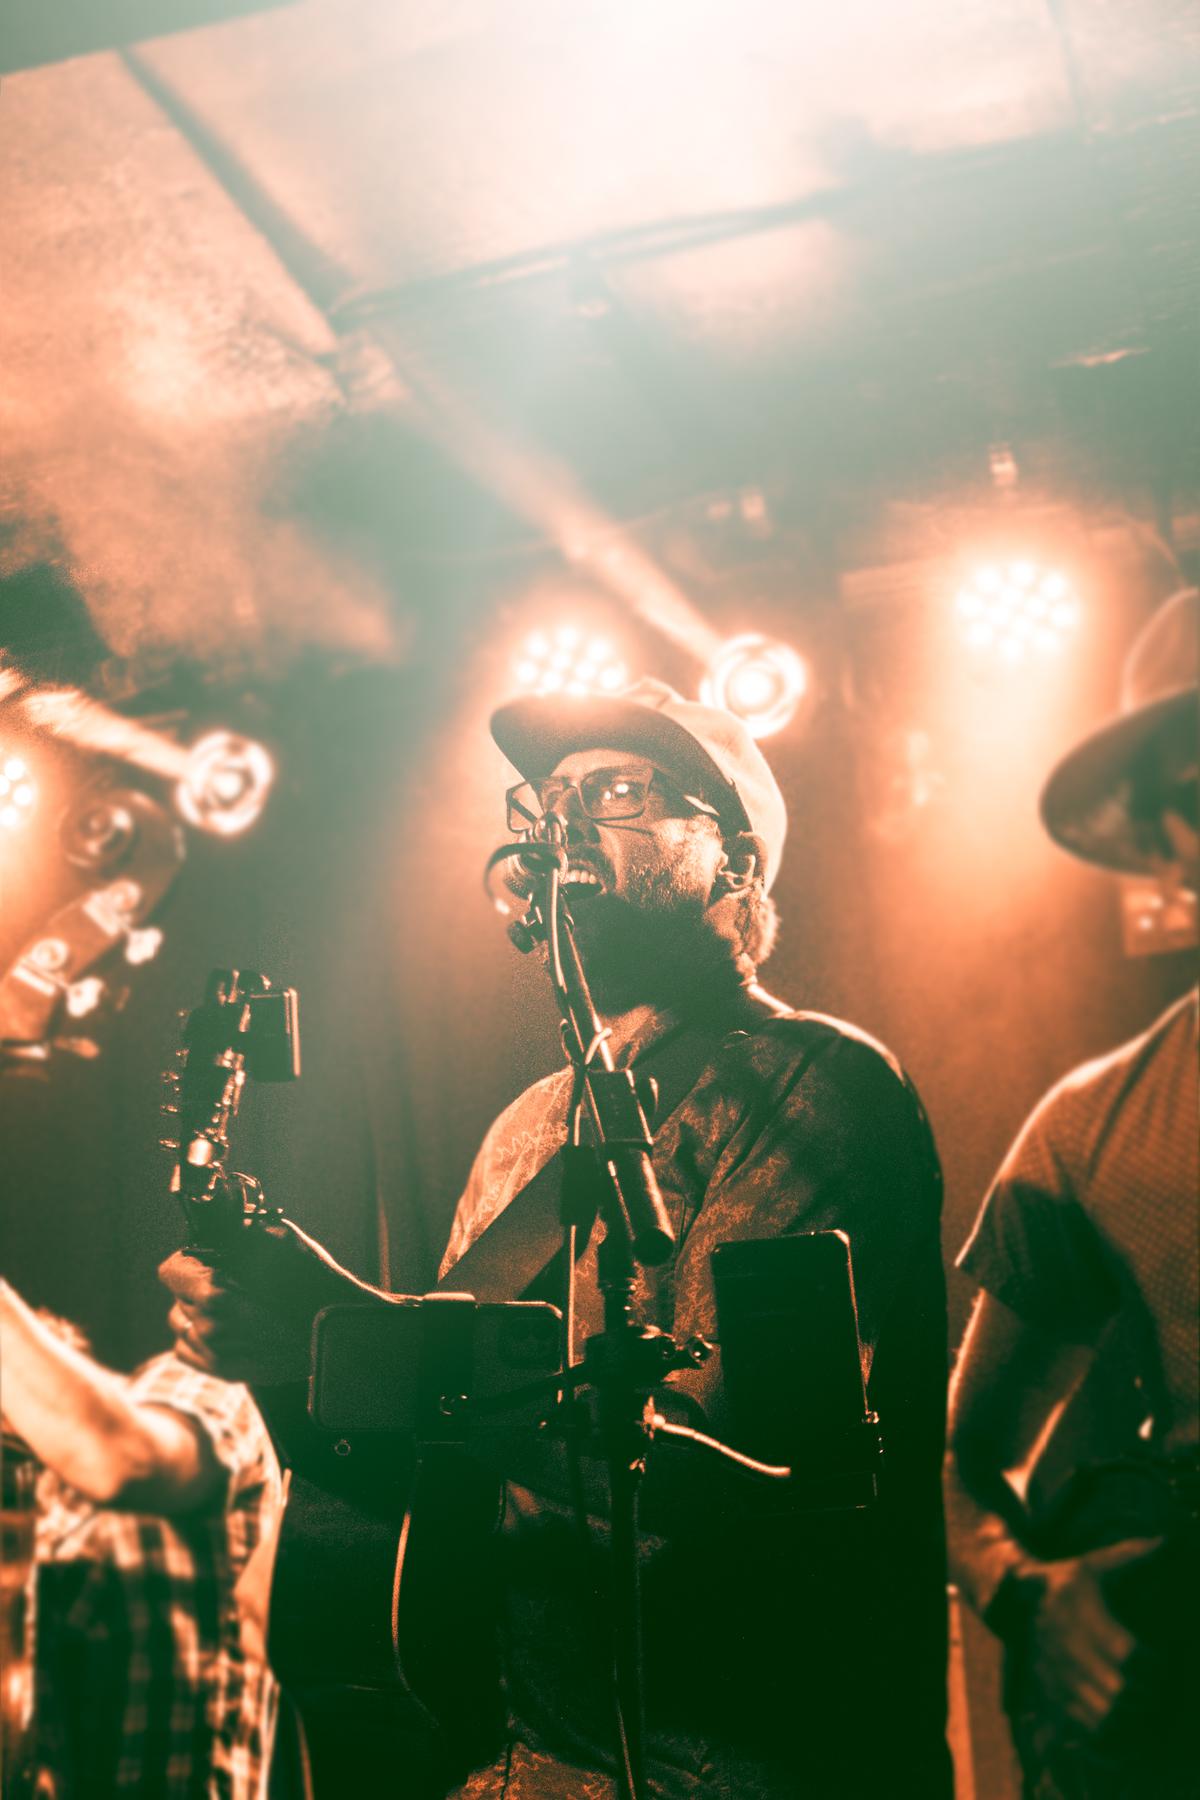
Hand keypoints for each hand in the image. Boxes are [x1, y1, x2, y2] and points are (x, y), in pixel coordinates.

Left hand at [160, 1219, 396, 1384]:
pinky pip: (186, 1349)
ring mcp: (214, 1352)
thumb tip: (215, 1223)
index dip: (188, 1260)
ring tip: (227, 1306)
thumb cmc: (312, 1280)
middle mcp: (208, 1325)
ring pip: (180, 1323)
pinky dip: (196, 1336)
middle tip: (227, 1280)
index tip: (205, 1258)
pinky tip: (223, 1327)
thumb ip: (237, 1232)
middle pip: (178, 1296)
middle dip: (197, 1284)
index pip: (171, 1271)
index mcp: (215, 1291)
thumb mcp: (276, 1240)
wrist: (338, 1330)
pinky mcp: (223, 1370)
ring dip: (195, 1311)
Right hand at [1017, 1539, 1162, 1733]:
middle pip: (1118, 1688)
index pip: (1128, 1653)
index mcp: (1083, 1614)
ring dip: (1129, 1715)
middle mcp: (1069, 1646)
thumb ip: (1130, 1555)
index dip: (1153, 1665)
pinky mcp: (1050, 1690)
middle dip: (1146, 1694)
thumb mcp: (1095, 1563)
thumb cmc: (1066, 1580)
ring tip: (1144, 1705)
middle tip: (1161, 1690)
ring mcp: (1057, 1672)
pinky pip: (1083, 1722)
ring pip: (1102, 1711)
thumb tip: (1165, 1541)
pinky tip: (1120, 1717)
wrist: (1017, 1598)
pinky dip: (1107, 1728)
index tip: (1164, 1662)